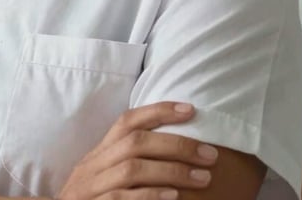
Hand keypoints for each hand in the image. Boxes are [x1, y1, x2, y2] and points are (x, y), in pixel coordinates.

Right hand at [56, 102, 218, 199]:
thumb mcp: (104, 177)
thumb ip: (128, 162)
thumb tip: (172, 148)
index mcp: (98, 153)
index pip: (127, 121)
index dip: (158, 111)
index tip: (191, 109)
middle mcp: (93, 165)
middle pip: (134, 142)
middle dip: (176, 144)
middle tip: (210, 154)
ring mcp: (91, 188)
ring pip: (131, 169)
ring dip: (171, 171)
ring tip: (203, 177)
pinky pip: (122, 199)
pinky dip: (150, 196)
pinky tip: (174, 197)